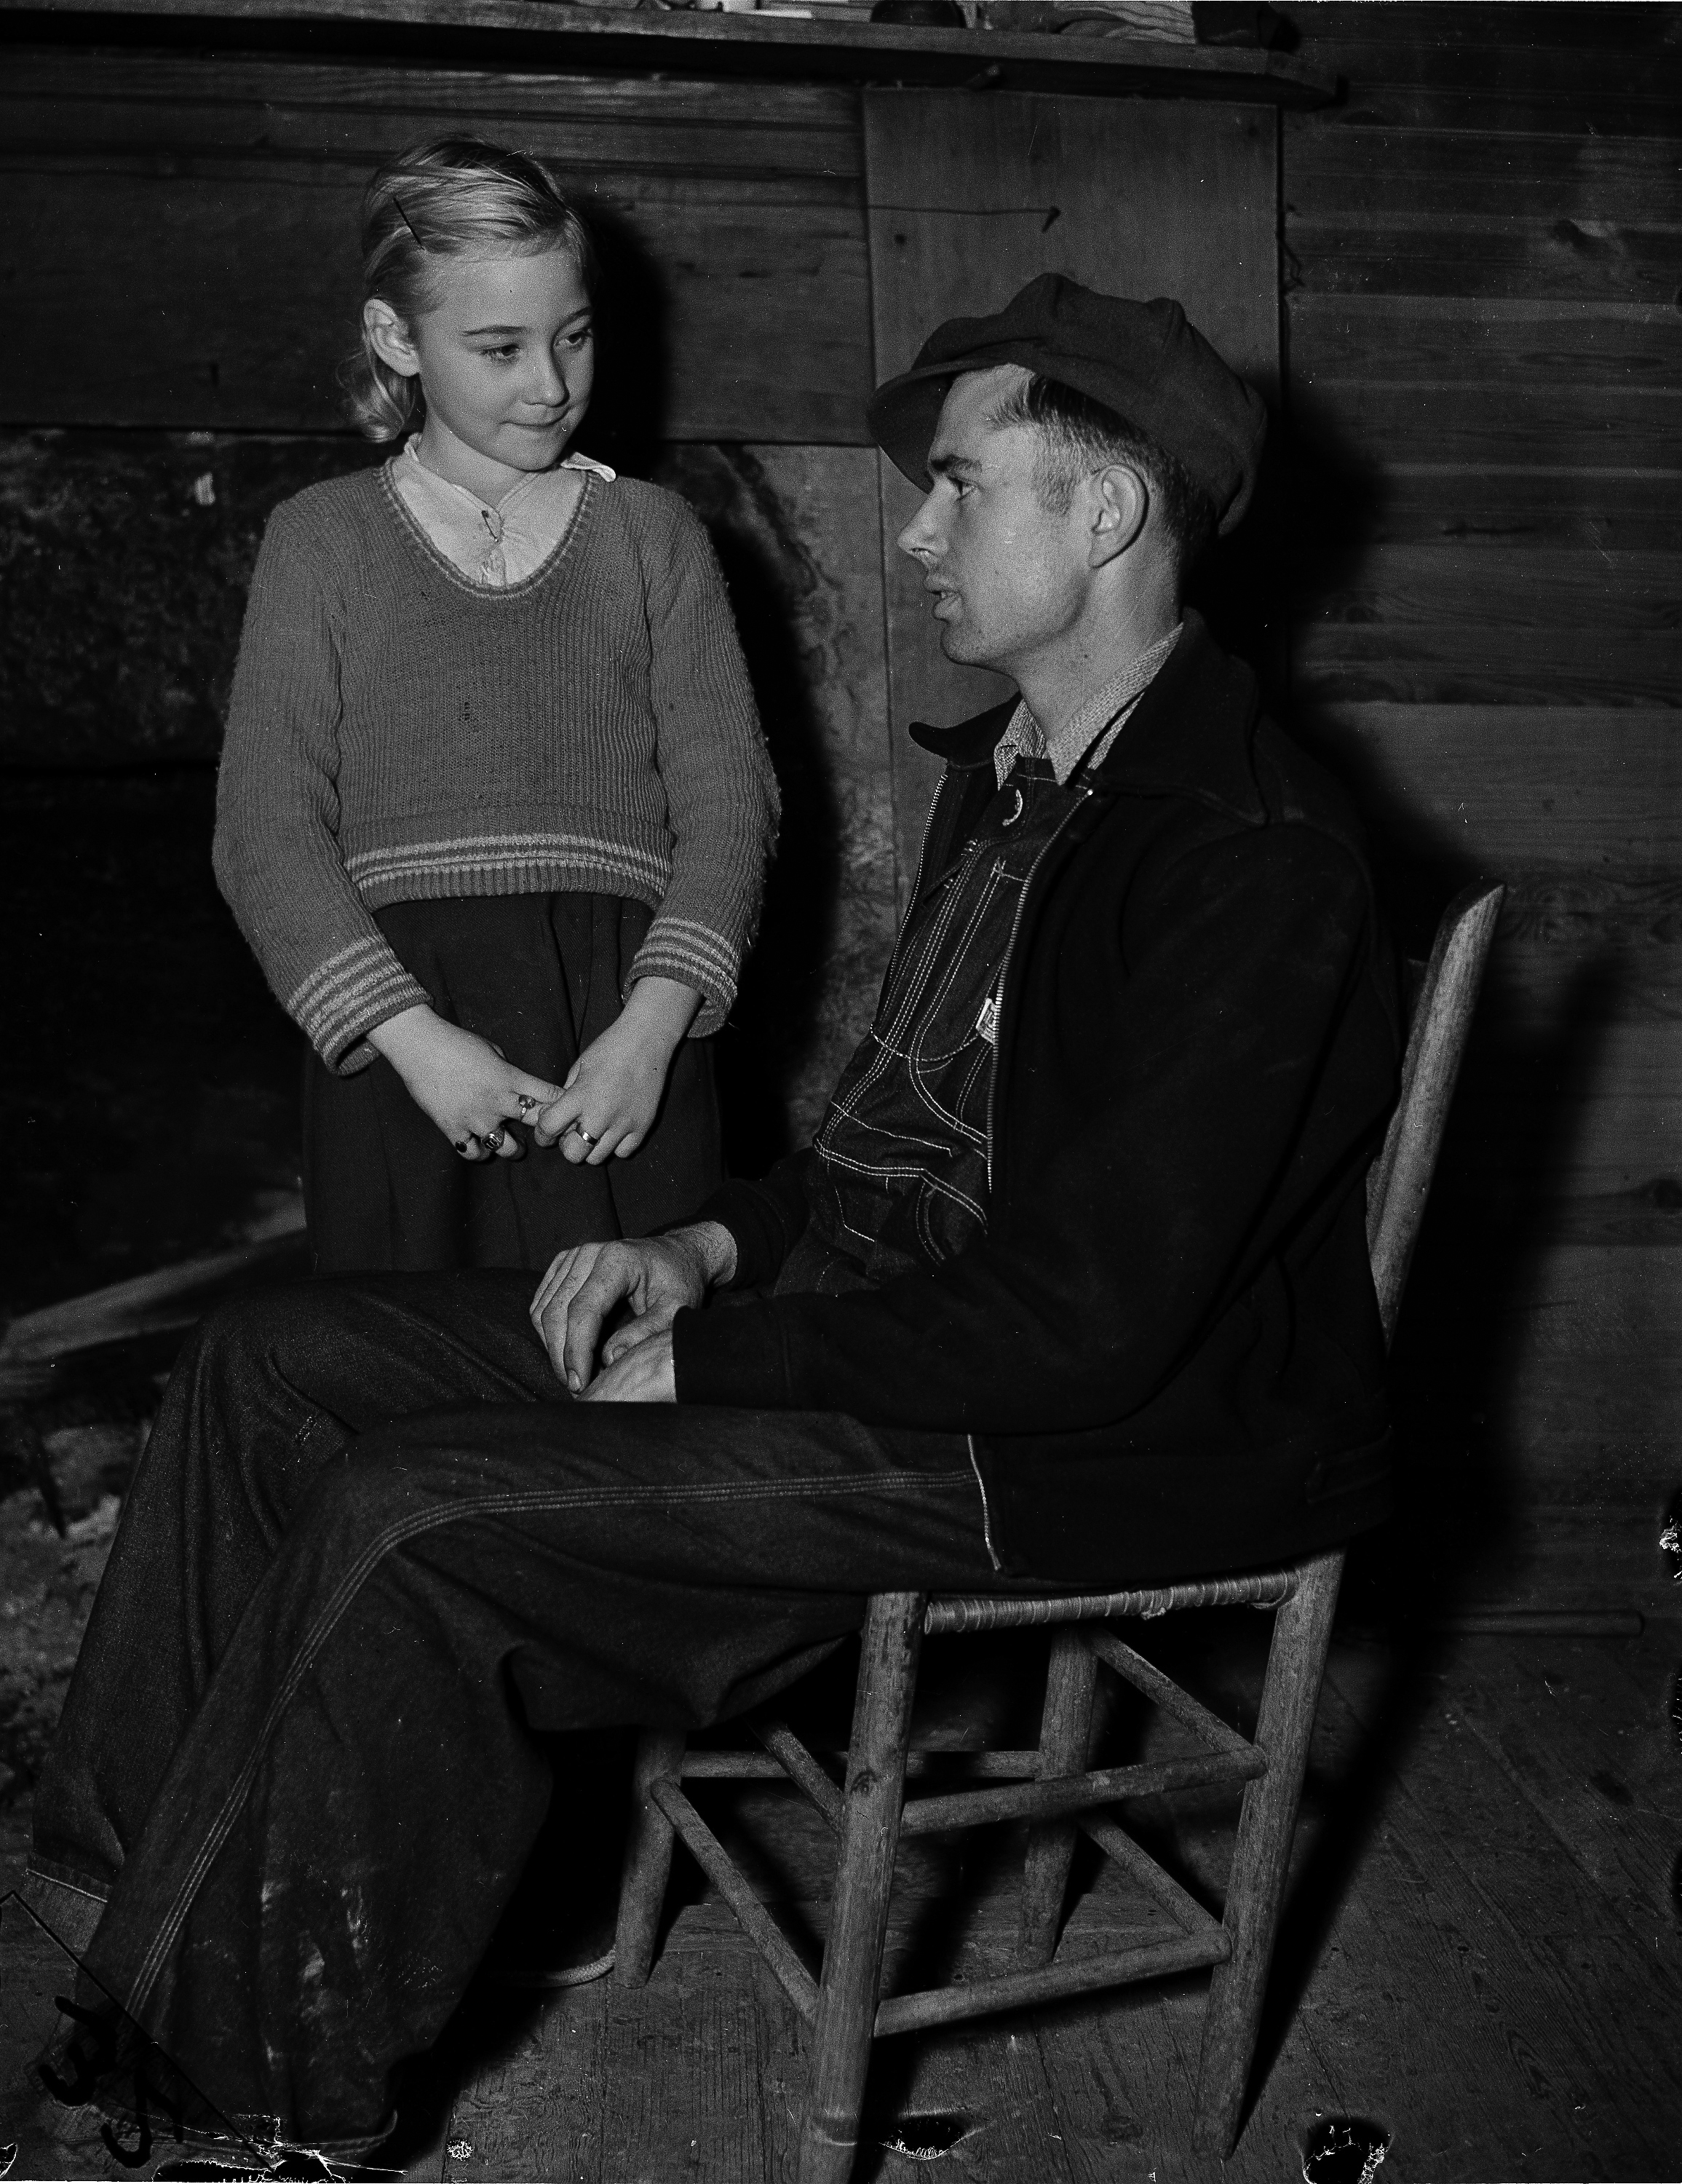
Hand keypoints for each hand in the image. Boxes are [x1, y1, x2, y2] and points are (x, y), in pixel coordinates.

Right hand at [368, 1005, 563, 1161]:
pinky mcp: (452, 1128)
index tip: (565, 1108)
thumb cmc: (456, 1043)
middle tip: (543, 1132)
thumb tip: (518, 1085)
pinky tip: (481, 1145)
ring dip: (513, 1148)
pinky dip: (479, 1152)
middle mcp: (496, 1101)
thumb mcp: (492, 1050)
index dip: (561, 1103)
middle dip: (545, 1129)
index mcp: (509, 1078)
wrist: (418, 1047)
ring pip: (506, 1148)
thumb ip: (509, 1072)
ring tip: (513, 1145)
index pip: (549, 1095)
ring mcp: (474, 1118)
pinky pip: (473, 1153)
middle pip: (536, 1124)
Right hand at [529, 1223, 735, 1392]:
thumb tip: (610, 1359)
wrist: (675, 1256)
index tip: (580, 1384)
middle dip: (562, 1357)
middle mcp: (588, 1253)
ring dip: (553, 1349)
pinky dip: (549, 1334)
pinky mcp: (562, 1266)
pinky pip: (541, 1305)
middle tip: (579, 1390)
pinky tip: (568, 1355)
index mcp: (617, 1259)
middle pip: (556, 1313)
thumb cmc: (679, 1283)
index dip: (577, 1351)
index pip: (584, 1310)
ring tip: (576, 1376)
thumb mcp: (677, 1309)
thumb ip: (647, 1331)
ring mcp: (571, 1258)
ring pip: (542, 1311)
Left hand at [533, 977, 701, 1164]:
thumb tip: (555, 1117)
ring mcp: (624, 1124)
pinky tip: (614, 1130)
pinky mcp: (643, 1127)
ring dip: (590, 1147)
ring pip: (597, 1158)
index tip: (546, 1129)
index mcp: (580, 1096)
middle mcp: (601, 1115)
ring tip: (594, 1130)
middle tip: (571, 1133)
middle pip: (573, 1154)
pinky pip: (622, 1153)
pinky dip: (615, 1146)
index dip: (542, 1132)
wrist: (647, 1040)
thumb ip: (566, 1095)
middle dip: (566, 1146)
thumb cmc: (610, 1048)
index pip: (549, 1128)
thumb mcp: (579, 1067)